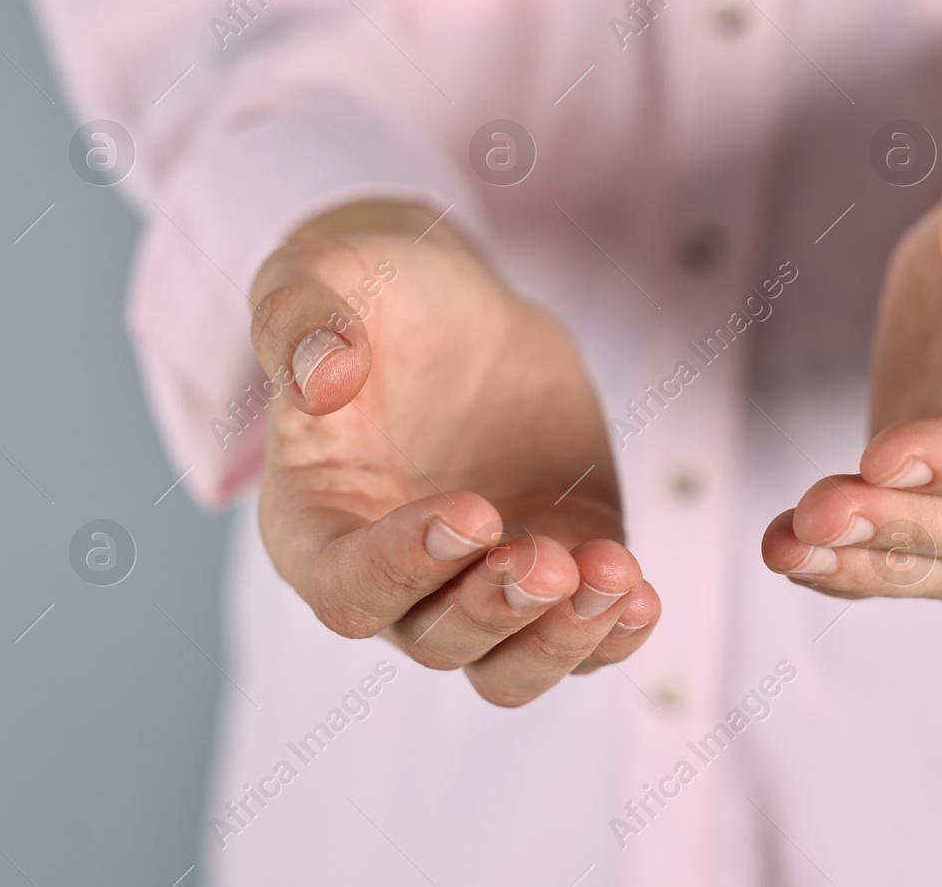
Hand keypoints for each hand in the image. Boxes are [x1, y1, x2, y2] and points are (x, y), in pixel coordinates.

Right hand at [249, 201, 658, 704]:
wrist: (454, 310)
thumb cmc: (367, 296)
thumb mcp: (318, 276)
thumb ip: (300, 320)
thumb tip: (323, 375)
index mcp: (315, 525)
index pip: (346, 587)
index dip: (402, 568)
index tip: (469, 515)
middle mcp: (393, 578)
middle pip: (437, 639)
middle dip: (496, 609)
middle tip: (546, 559)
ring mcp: (478, 583)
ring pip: (511, 665)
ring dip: (562, 639)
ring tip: (614, 575)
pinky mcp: (555, 567)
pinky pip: (582, 636)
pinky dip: (614, 631)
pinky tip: (642, 592)